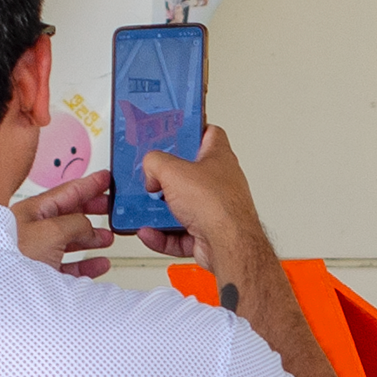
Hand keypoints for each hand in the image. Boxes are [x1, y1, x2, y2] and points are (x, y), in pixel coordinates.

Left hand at [17, 169, 115, 279]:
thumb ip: (75, 223)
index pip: (66, 192)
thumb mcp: (51, 231)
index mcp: (33, 212)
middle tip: (110, 207)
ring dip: (92, 238)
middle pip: (69, 215)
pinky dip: (87, 264)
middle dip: (92, 210)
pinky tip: (99, 263)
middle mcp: (34, 230)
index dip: (89, 184)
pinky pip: (70, 266)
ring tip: (107, 238)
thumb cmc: (15, 257)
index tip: (105, 179)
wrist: (3, 290)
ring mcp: (39, 253)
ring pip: (71, 241)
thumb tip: (89, 226)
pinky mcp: (43, 274)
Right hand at [133, 127, 272, 265]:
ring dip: (161, 210)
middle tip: (152, 176)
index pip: (209, 134)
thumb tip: (150, 169)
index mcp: (219, 158)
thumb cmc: (217, 206)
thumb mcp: (173, 171)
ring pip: (182, 206)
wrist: (229, 246)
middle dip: (167, 178)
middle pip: (189, 174)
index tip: (176, 131)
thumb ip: (155, 162)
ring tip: (147, 207)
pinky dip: (162, 235)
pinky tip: (149, 232)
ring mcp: (214, 210)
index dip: (192, 129)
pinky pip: (179, 233)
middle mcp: (219, 183)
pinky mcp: (206, 234)